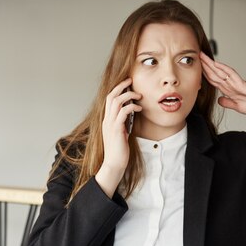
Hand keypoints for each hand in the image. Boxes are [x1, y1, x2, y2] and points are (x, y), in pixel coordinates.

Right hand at [96, 78, 141, 197]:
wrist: (114, 164)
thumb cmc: (119, 150)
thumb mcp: (121, 133)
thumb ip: (122, 123)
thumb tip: (130, 114)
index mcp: (107, 120)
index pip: (109, 99)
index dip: (117, 88)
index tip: (127, 83)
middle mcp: (106, 120)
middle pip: (111, 96)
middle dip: (121, 86)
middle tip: (131, 80)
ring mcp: (110, 124)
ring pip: (116, 102)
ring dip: (129, 95)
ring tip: (139, 96)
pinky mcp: (116, 130)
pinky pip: (123, 113)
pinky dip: (132, 107)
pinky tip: (139, 108)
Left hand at [200, 52, 245, 125]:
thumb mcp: (238, 107)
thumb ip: (228, 103)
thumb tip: (219, 100)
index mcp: (230, 90)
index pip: (214, 81)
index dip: (204, 75)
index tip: (196, 69)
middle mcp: (231, 84)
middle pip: (214, 73)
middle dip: (204, 66)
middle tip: (195, 56)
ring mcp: (236, 83)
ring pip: (221, 71)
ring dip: (210, 64)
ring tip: (202, 56)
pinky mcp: (242, 84)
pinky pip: (232, 75)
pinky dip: (224, 69)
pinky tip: (217, 64)